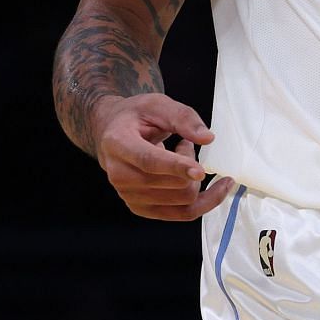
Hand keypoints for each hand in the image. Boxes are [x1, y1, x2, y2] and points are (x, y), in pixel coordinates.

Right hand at [91, 93, 234, 220]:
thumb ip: (183, 117)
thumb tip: (207, 138)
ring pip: (181, 201)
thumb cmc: (135, 117)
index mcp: (119, 144)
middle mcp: (119, 174)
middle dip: (192, 166)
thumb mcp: (157, 104)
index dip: (177, 167)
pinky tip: (197, 177)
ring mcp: (128, 195)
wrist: (112, 133)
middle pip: (170, 185)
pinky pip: (182, 214)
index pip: (149, 162)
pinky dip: (202, 199)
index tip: (200, 171)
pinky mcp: (141, 208)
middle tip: (186, 145)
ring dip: (195, 180)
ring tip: (183, 157)